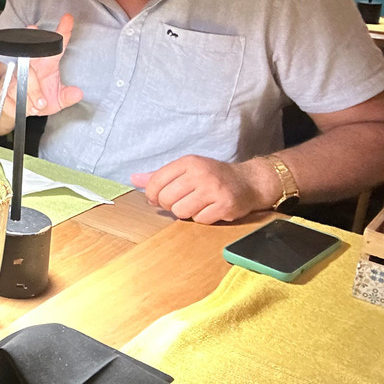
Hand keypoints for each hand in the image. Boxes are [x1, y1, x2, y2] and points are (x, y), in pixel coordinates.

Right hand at [3, 14, 83, 118]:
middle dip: (34, 43)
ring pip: (24, 77)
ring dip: (33, 92)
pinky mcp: (4, 85)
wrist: (17, 111)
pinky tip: (27, 107)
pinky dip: (22, 102)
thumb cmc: (38, 101)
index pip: (56, 46)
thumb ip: (67, 97)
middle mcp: (31, 65)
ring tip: (40, 104)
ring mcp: (16, 74)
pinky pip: (12, 91)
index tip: (68, 18)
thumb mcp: (57, 101)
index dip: (63, 32)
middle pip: (33, 51)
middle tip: (35, 34)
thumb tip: (78, 93)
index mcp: (46, 64)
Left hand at [132, 155, 277, 223]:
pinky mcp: (225, 205)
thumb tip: (133, 179)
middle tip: (181, 202)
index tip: (156, 199)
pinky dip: (202, 218)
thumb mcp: (186, 170)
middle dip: (170, 205)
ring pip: (181, 212)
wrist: (249, 182)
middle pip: (166, 199)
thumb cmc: (213, 176)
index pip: (156, 181)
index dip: (152, 195)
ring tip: (196, 205)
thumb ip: (159, 176)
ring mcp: (214, 190)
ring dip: (186, 213)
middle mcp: (200, 173)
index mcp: (188, 162)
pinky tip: (210, 209)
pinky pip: (200, 220)